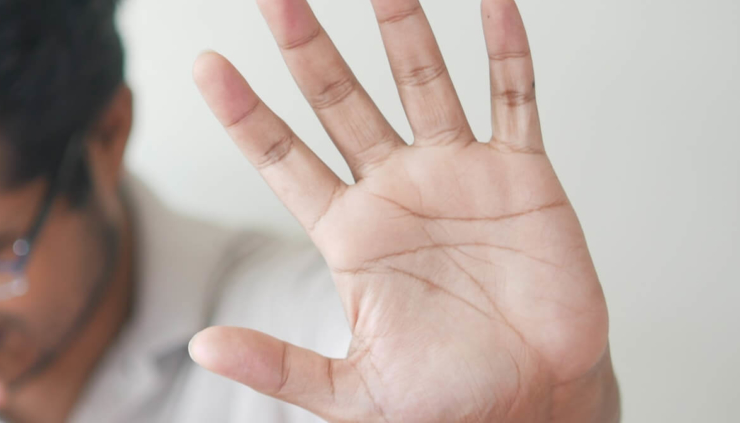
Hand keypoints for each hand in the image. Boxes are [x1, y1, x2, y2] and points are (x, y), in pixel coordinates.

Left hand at [190, 0, 617, 421]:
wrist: (537, 407)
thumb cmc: (447, 403)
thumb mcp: (352, 391)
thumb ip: (279, 364)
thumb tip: (202, 345)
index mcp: (350, 234)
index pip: (284, 158)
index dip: (245, 113)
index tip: (207, 66)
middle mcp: (396, 191)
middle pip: (341, 102)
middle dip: (308, 49)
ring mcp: (458, 175)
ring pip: (421, 82)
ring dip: (400, 28)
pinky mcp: (522, 176)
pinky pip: (514, 101)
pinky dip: (506, 53)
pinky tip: (492, 4)